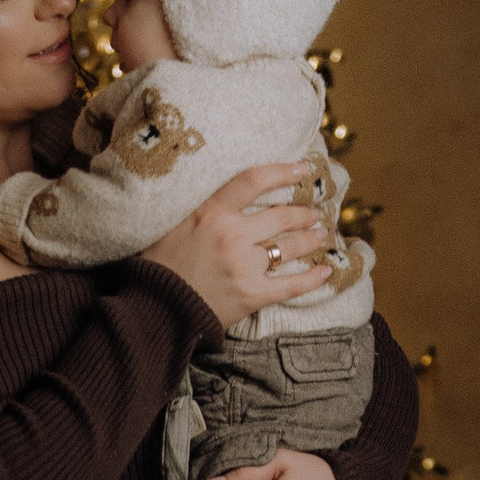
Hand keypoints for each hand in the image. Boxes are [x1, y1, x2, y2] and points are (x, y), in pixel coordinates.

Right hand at [141, 159, 332, 327]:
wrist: (153, 309)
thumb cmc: (157, 266)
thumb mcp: (172, 224)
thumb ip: (199, 209)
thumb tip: (222, 197)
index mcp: (211, 212)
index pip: (254, 180)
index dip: (282, 172)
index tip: (301, 169)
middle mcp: (233, 235)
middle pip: (281, 216)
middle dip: (303, 213)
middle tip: (315, 212)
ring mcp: (245, 266)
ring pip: (289, 246)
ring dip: (310, 239)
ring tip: (320, 234)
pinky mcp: (252, 295)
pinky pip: (291, 285)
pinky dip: (313, 279)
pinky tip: (326, 271)